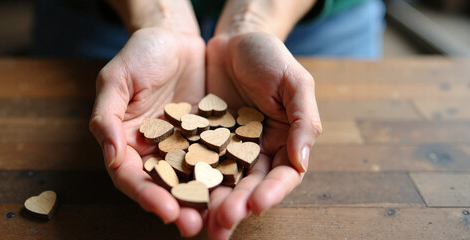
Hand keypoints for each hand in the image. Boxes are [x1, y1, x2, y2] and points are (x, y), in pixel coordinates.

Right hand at [89, 27, 206, 236]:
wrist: (174, 38)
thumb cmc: (139, 55)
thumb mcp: (116, 80)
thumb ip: (107, 117)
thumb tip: (111, 156)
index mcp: (127, 144)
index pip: (131, 177)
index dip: (146, 195)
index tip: (165, 211)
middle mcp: (156, 152)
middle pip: (164, 187)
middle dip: (180, 208)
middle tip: (197, 226)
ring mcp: (184, 147)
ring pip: (194, 179)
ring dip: (206, 200)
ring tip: (221, 217)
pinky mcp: (210, 138)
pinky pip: (219, 158)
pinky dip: (227, 174)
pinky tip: (240, 186)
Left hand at [205, 32, 322, 238]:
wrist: (234, 39)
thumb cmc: (270, 57)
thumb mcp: (295, 82)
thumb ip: (304, 121)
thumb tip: (302, 162)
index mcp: (284, 142)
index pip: (281, 176)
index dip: (271, 192)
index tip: (256, 206)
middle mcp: (256, 151)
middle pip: (248, 186)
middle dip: (236, 206)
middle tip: (221, 223)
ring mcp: (226, 148)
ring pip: (220, 180)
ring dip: (211, 202)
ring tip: (198, 222)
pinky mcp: (200, 139)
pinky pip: (194, 161)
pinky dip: (188, 177)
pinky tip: (177, 191)